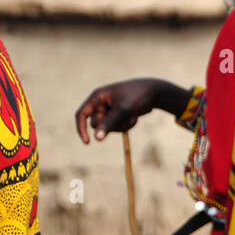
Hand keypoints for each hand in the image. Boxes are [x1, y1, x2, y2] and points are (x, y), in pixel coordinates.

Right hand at [73, 77, 189, 143]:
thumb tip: (96, 138)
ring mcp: (109, 110)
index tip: (87, 142)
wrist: (153, 92)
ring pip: (107, 128)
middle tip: (124, 118)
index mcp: (97, 97)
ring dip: (121, 126)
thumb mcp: (123, 110)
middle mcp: (100, 103)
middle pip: (96, 124)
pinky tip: (135, 117)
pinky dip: (126, 125)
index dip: (81, 128)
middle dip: (110, 126)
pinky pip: (116, 128)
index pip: (81, 114)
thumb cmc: (137, 96)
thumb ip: (109, 123)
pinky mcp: (117, 115)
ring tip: (132, 116)